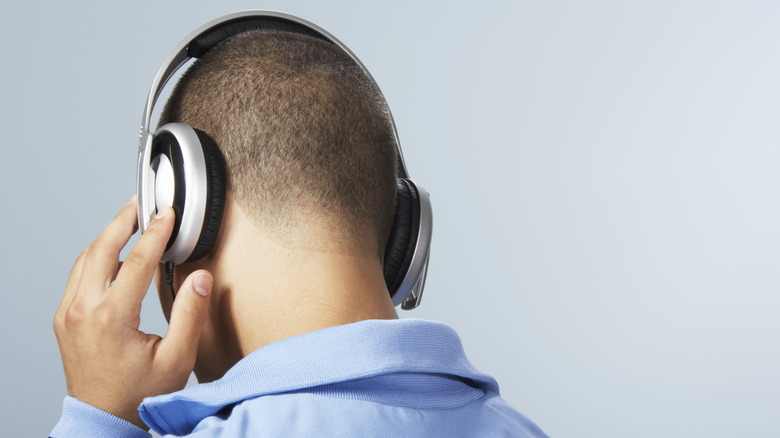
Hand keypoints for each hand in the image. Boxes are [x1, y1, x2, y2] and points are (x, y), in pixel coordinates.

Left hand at [53, 197, 211, 428]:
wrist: (104, 419)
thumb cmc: (140, 394)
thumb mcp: (176, 359)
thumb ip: (190, 316)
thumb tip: (200, 278)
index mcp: (112, 318)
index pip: (136, 263)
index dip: (155, 234)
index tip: (167, 214)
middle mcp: (83, 311)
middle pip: (101, 250)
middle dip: (123, 222)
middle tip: (141, 204)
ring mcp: (69, 315)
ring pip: (85, 259)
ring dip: (107, 236)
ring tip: (128, 221)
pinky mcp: (65, 319)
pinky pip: (78, 275)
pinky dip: (96, 255)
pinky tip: (111, 251)